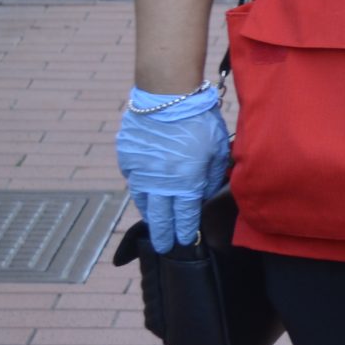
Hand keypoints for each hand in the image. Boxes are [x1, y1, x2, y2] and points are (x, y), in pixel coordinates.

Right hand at [114, 86, 231, 253]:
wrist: (167, 96)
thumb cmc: (200, 119)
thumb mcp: (217, 149)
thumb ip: (212, 175)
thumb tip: (205, 194)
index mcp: (185, 182)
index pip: (184, 215)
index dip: (184, 230)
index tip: (184, 241)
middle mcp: (159, 182)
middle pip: (159, 216)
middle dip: (162, 234)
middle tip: (163, 247)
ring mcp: (139, 171)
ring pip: (142, 200)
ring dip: (149, 213)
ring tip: (154, 223)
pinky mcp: (127, 158)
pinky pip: (133, 179)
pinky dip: (139, 188)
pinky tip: (144, 193)